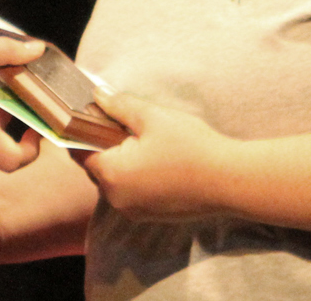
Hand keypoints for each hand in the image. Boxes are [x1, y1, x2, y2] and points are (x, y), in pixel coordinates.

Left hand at [78, 90, 226, 220]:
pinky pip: (133, 192)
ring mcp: (135, 211)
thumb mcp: (152, 117)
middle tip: (127, 124)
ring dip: (123, 162)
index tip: (94, 115)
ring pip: (116, 180)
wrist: (230, 181)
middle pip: (98, 167)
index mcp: (111, 175)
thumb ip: (119, 106)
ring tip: (146, 140)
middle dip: (106, 145)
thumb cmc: (190, 147)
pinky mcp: (152, 215)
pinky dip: (138, 176)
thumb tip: (97, 95)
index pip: (80, 152)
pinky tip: (158, 160)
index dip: (83, 131)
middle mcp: (117, 199)